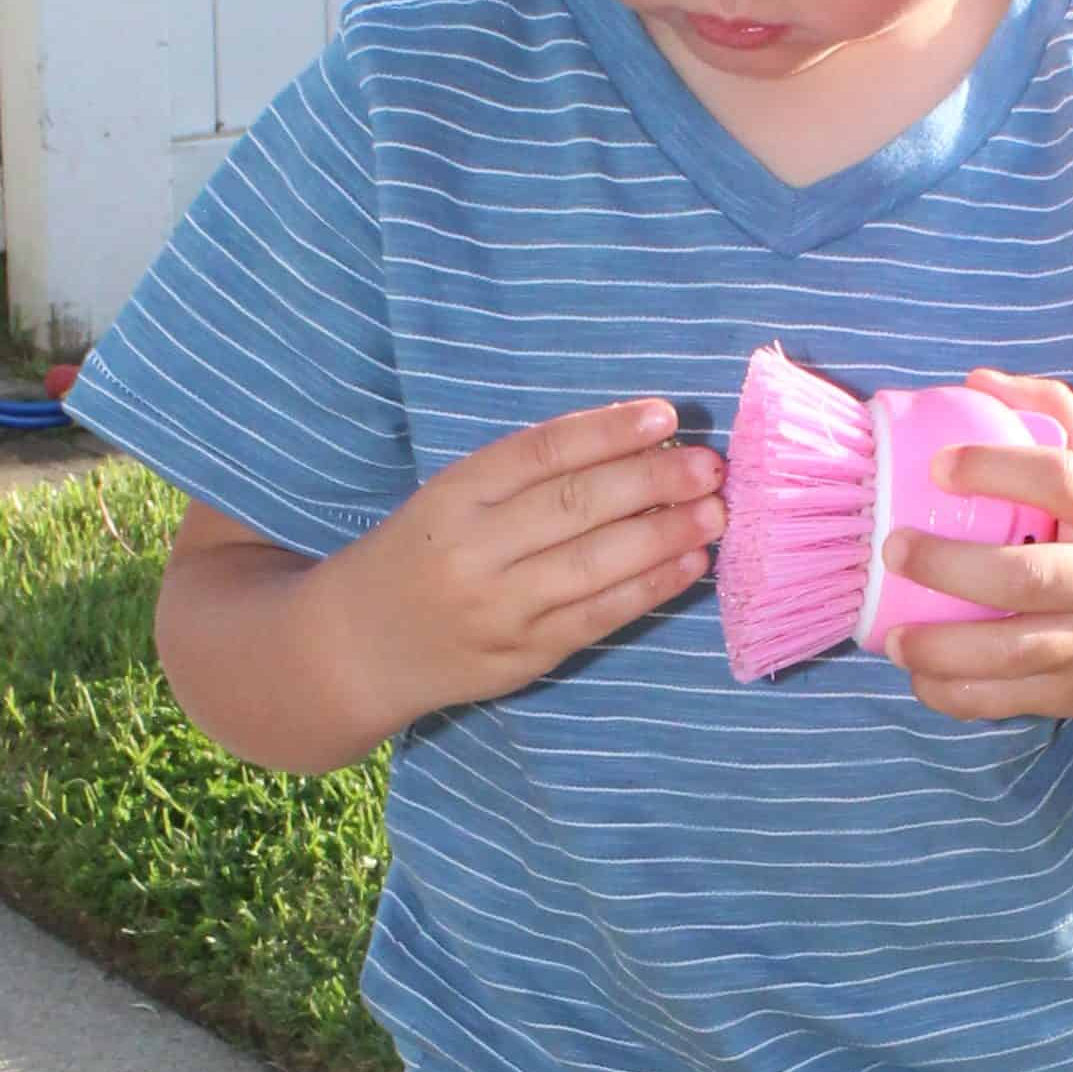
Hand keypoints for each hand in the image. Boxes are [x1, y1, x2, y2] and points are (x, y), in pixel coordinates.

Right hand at [324, 397, 721, 730]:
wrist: (357, 647)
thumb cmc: (419, 555)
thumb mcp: (451, 500)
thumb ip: (526, 478)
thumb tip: (636, 448)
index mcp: (452, 497)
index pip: (540, 452)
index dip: (607, 431)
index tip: (666, 415)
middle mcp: (473, 552)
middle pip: (575, 506)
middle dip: (653, 482)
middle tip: (711, 466)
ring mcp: (499, 609)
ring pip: (595, 565)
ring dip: (665, 536)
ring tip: (715, 512)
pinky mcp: (524, 656)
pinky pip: (599, 617)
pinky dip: (650, 588)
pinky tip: (690, 564)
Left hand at [882, 369, 1072, 728]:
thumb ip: (1054, 421)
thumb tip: (977, 380)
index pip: (1060, 479)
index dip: (995, 467)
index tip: (938, 466)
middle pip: (1027, 576)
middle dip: (950, 566)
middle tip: (894, 548)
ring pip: (1013, 651)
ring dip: (943, 647)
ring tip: (893, 635)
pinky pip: (1008, 700)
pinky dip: (957, 696)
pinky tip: (920, 675)